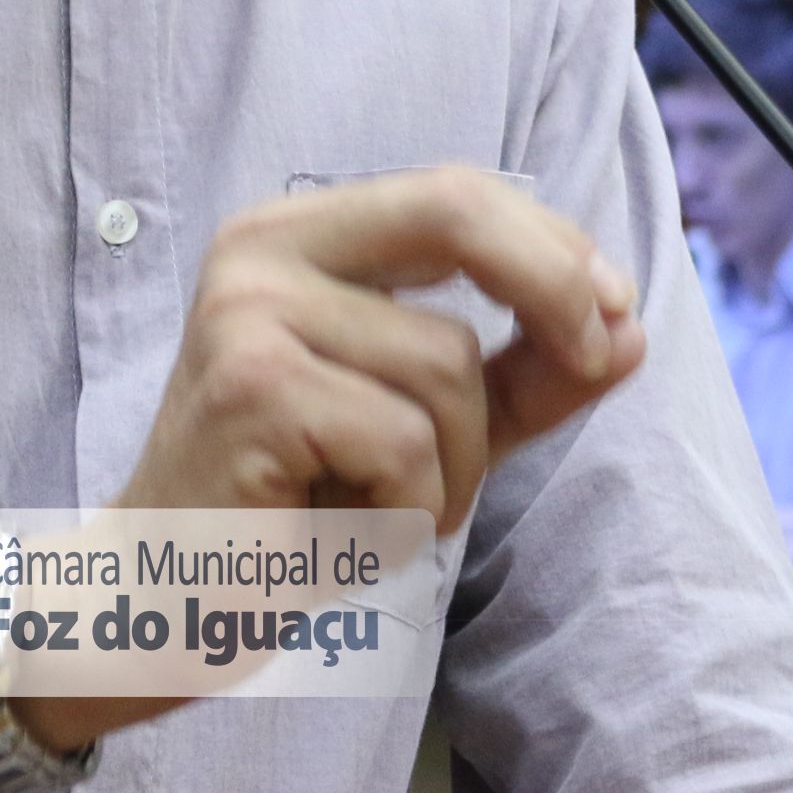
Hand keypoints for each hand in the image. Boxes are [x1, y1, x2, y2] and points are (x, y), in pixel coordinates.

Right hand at [12, 166, 642, 754]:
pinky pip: (407, 441)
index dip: (553, 244)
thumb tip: (630, 330)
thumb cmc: (291, 509)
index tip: (615, 312)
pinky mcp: (254, 389)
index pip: (452, 191)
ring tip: (377, 510)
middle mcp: (261, 248)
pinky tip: (339, 533)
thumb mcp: (429, 426)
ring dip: (454, 470)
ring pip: (448, 366)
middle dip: (555, 285)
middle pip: (455, 214)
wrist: (162, 601)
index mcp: (297, 234)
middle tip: (603, 357)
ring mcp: (249, 312)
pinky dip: (406, 511)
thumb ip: (518, 374)